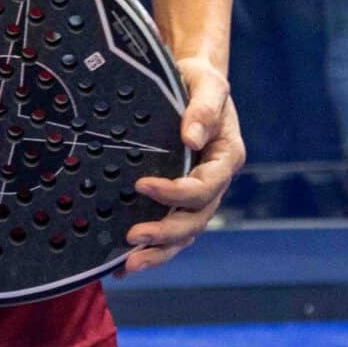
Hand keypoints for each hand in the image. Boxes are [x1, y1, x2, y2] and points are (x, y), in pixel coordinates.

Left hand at [125, 54, 242, 274]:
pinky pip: (169, 230)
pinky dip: (151, 249)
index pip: (205, 186)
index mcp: (225, 158)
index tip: (142, 185)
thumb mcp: (207, 84)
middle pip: (195, 220)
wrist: (190, 80)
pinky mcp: (177, 199)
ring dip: (158, 252)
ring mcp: (196, 195)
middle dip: (166, 233)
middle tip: (133, 236)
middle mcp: (214, 183)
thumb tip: (191, 139)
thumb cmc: (200, 80)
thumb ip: (203, 109)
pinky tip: (122, 265)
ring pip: (184, 234)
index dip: (176, 192)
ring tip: (128, 266)